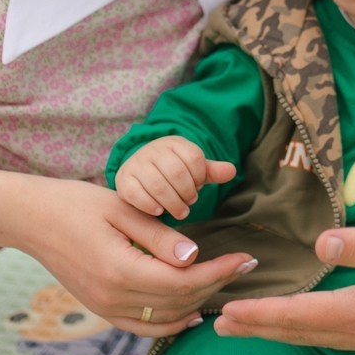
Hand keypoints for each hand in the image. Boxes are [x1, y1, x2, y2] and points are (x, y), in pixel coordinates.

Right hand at [7, 173, 254, 335]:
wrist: (31, 218)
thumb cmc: (76, 204)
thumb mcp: (123, 210)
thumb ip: (160, 237)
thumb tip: (194, 258)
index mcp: (119, 270)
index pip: (183, 281)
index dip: (219, 272)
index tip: (245, 258)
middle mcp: (112, 298)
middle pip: (179, 302)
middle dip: (216, 285)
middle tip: (243, 266)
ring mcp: (105, 308)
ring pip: (164, 318)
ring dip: (197, 303)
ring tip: (223, 281)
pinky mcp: (101, 309)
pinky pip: (143, 326)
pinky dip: (170, 323)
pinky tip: (190, 312)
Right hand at [112, 136, 235, 218]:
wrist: (139, 171)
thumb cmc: (172, 172)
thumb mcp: (193, 169)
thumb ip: (210, 171)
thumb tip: (231, 171)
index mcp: (174, 143)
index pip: (194, 158)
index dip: (199, 177)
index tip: (198, 186)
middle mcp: (153, 150)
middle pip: (177, 172)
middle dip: (187, 193)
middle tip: (189, 203)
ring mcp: (136, 164)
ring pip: (158, 185)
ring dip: (172, 202)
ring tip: (180, 211)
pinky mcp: (123, 180)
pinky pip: (137, 194)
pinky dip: (150, 205)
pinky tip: (159, 211)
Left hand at [215, 227, 354, 354]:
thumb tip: (320, 245)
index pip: (299, 315)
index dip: (261, 314)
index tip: (226, 314)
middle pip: (301, 332)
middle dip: (260, 327)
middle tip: (220, 325)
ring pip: (317, 337)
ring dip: (282, 330)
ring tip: (253, 326)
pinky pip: (336, 337)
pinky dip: (310, 331)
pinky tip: (310, 326)